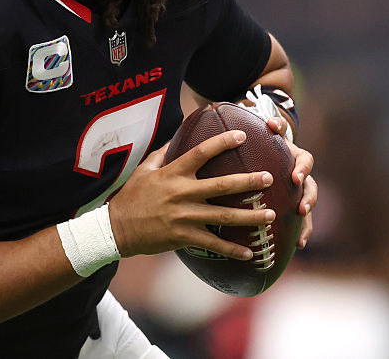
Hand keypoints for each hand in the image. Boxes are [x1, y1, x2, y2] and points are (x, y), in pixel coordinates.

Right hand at [107, 131, 275, 260]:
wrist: (117, 228)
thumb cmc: (131, 196)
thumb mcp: (144, 170)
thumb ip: (162, 154)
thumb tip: (176, 137)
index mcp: (173, 173)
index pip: (201, 153)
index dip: (222, 142)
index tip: (242, 135)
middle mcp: (182, 193)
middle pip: (222, 185)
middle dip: (249, 182)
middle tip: (269, 178)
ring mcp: (184, 216)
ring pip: (224, 216)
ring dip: (250, 217)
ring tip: (271, 215)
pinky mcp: (184, 236)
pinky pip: (213, 244)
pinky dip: (233, 250)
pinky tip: (250, 253)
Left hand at [266, 116, 316, 247]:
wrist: (267, 151)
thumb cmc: (267, 140)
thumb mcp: (270, 131)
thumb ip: (274, 125)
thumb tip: (271, 122)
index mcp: (298, 157)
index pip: (306, 161)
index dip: (303, 169)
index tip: (295, 177)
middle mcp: (302, 176)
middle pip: (312, 188)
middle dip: (308, 199)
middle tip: (301, 208)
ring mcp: (299, 192)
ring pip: (308, 208)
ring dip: (307, 222)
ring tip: (301, 237)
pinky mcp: (293, 205)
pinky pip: (301, 221)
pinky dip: (302, 233)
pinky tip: (298, 246)